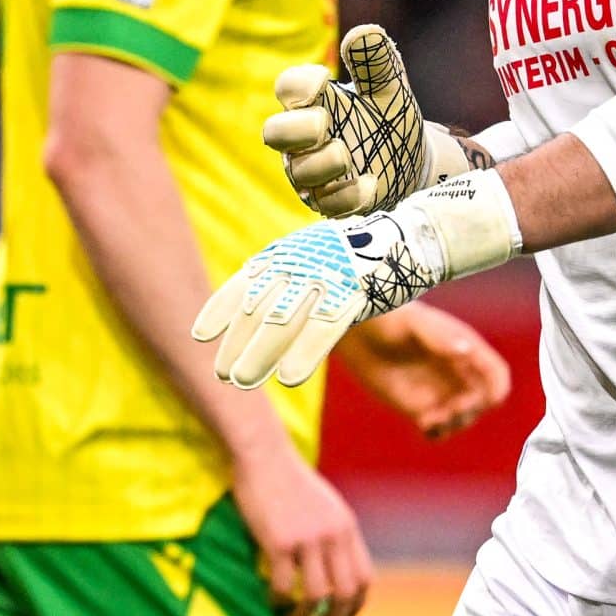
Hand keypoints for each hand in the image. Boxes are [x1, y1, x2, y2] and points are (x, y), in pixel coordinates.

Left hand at [194, 173, 522, 389]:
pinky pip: (325, 328)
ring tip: (240, 381)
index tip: (200, 334)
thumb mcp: (321, 254)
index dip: (222, 308)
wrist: (415, 234)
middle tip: (220, 373)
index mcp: (293, 252)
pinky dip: (304, 353)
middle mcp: (305, 261)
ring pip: (285, 320)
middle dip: (237, 342)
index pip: (247, 281)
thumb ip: (293, 273)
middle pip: (260, 305)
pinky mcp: (355, 292)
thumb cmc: (366, 250)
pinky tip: (288, 377)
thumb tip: (259, 294)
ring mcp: (329, 275)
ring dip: (259, 353)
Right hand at [233, 444, 372, 615]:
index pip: (364, 576)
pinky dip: (279, 601)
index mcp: (346, 526)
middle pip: (345, 591)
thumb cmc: (289, 479)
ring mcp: (307, 539)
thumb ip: (334, 532)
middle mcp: (333, 535)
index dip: (358, 604)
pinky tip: (271, 602)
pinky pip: (284, 586)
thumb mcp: (325, 503)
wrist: (264, 454)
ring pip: (316, 595)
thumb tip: (335, 566)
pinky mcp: (279, 542)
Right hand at [268, 26, 474, 215]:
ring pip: (299, 172)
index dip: (297, 85)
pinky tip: (369, 184)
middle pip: (274, 133)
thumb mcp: (390, 86)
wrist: (413, 160)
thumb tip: (364, 32)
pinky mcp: (332, 202)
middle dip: (295, 130)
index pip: (287, 88)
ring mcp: (315, 172)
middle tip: (324, 124)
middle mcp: (305, 138)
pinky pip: (326, 204)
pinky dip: (346, 195)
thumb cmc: (390, 117)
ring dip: (323, 163)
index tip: (324, 80)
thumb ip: (376, 60)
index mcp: (315, 102)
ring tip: (350, 156)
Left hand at [336, 304, 511, 439]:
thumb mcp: (416, 324)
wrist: (361, 332)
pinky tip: (424, 426)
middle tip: (449, 411)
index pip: (496, 374)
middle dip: (471, 410)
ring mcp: (440, 392)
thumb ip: (441, 337)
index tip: (488, 401)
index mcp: (465, 349)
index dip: (497, 389)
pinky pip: (439, 429)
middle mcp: (458, 373)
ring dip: (453, 424)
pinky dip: (437, 433)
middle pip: (482, 402)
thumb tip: (466, 350)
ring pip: (462, 418)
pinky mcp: (420, 407)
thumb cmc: (391, 319)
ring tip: (429, 421)